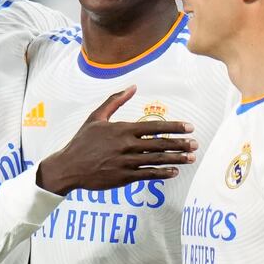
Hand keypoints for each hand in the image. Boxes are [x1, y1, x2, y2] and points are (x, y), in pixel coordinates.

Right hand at [37, 86, 197, 194]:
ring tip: (190, 158)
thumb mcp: (96, 117)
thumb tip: (132, 87)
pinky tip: (174, 172)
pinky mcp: (124, 177)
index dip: (174, 127)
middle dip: (180, 144)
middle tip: (195, 144)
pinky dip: (162, 173)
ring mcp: (126, 162)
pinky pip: (147, 174)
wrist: (68, 166)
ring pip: (156, 160)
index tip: (189, 127)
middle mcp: (127, 146)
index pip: (154, 127)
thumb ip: (115, 100)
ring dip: (176, 159)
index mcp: (122, 129)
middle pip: (159, 144)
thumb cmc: (82, 141)